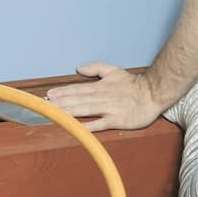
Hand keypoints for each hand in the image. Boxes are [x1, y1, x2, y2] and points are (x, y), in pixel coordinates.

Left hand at [45, 63, 162, 131]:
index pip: (77, 89)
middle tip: (44, 106)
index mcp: (100, 86)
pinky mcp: (116, 120)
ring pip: (84, 110)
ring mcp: (108, 109)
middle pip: (77, 100)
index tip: (48, 96)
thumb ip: (96, 68)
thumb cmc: (134, 85)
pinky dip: (88, 126)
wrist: (153, 94)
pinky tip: (77, 129)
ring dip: (68, 112)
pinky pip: (100, 124)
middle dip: (60, 103)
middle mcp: (102, 97)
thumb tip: (78, 68)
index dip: (62, 92)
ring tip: (54, 114)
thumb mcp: (114, 71)